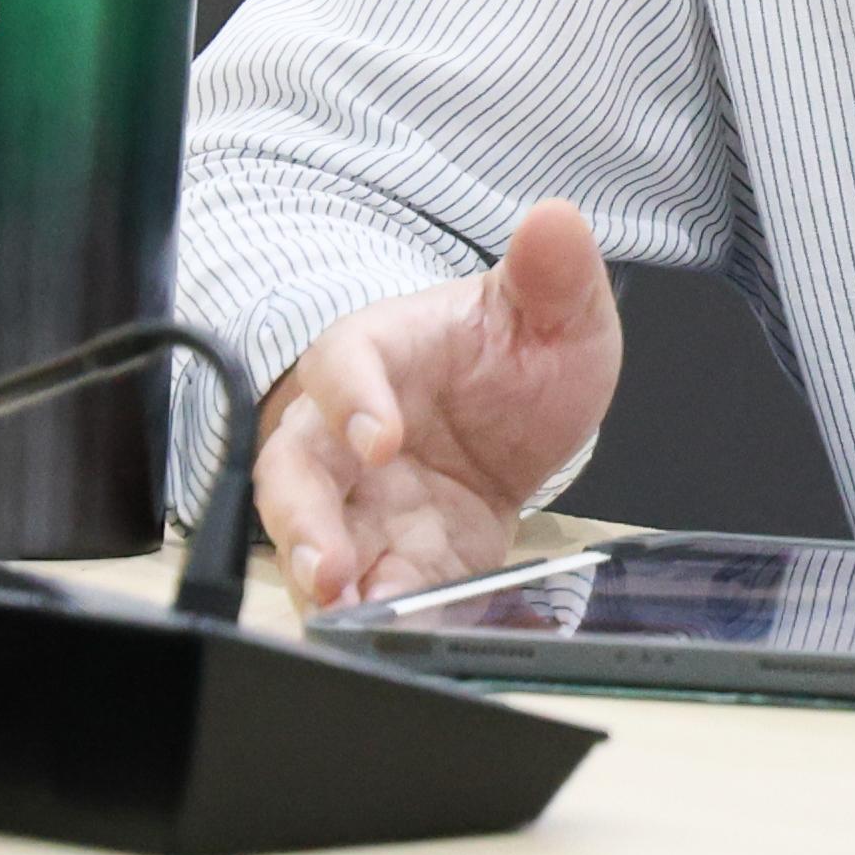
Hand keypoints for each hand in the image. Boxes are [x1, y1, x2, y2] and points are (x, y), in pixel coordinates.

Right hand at [248, 202, 625, 612]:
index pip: (343, 364)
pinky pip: (376, 586)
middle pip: (295, 471)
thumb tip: (559, 219)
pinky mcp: (392, 555)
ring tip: (341, 613)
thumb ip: (552, 273)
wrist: (511, 413)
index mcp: (377, 351)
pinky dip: (382, 612)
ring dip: (321, 579)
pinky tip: (399, 635)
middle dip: (302, 521)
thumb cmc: (505, 350)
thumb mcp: (549, 309)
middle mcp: (347, 430)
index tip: (381, 436)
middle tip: (327, 566)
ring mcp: (363, 500)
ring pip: (314, 538)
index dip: (353, 398)